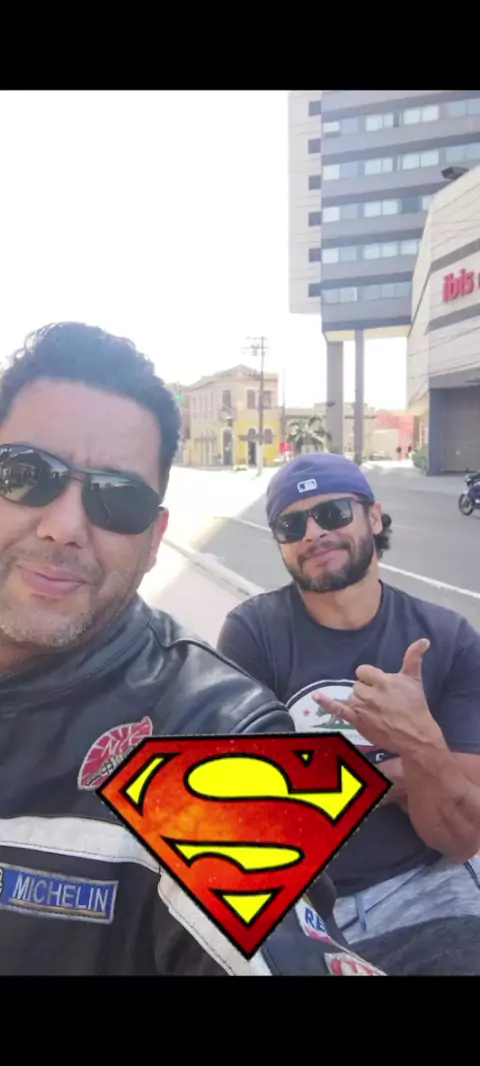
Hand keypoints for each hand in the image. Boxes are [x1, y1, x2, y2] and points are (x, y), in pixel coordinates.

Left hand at [312, 639, 441, 756]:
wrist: (415, 735)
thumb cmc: (416, 707)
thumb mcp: (414, 680)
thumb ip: (413, 658)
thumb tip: (423, 640)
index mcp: (382, 681)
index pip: (364, 671)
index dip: (370, 678)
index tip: (379, 685)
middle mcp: (370, 693)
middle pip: (357, 685)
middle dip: (366, 690)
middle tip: (380, 700)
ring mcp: (362, 708)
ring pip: (351, 697)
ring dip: (359, 701)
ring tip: (374, 709)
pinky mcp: (357, 721)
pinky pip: (338, 709)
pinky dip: (325, 702)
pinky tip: (315, 696)